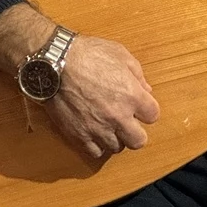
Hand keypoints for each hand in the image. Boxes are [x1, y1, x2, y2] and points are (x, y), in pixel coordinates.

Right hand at [43, 35, 160, 158]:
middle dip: (135, 131)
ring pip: (116, 148)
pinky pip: (94, 152)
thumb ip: (137, 75)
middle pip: (139, 140)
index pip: (153, 115)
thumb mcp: (120, 55)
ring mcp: (98, 128)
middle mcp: (118, 116)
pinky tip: (94, 133)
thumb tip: (146, 90)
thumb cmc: (87, 54)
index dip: (147, 110)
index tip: (139, 106)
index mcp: (132, 95)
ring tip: (108, 125)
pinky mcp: (78, 135)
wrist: (54, 63)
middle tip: (127, 122)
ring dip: (115, 138)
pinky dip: (96, 145)